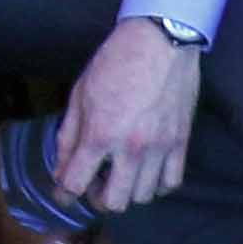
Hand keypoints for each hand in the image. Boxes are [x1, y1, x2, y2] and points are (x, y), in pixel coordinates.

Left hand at [55, 17, 202, 211]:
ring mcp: (160, 148)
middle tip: (94, 182)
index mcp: (101, 133)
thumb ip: (69, 134)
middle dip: (97, 198)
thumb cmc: (115, 61)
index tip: (62, 191)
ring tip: (120, 172)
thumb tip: (61, 168)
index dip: (64, 192)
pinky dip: (156, 184)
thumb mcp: (81, 93)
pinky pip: (171, 183)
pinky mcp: (181, 143)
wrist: (161, 41)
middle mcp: (131, 148)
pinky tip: (146, 171)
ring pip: (143, 197)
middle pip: (114, 202)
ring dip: (127, 190)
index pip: (76, 183)